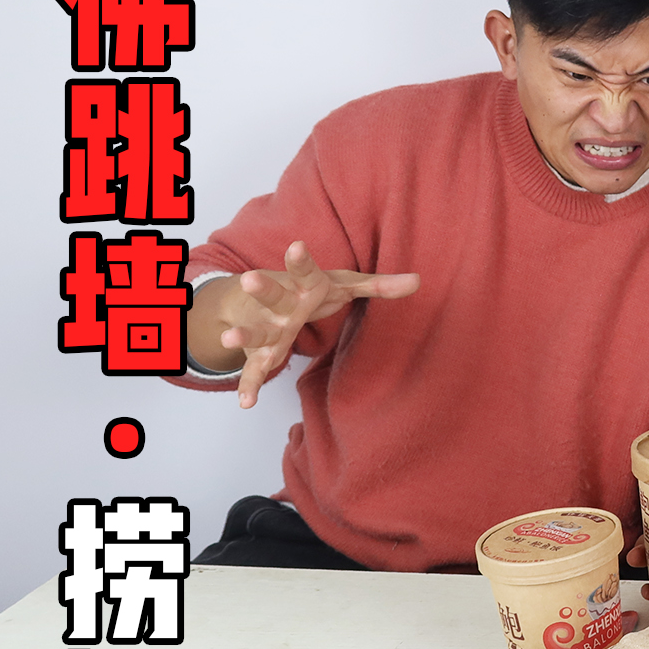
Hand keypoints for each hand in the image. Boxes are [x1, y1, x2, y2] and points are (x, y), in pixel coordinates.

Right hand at [192, 241, 418, 408]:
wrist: (253, 298)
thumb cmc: (310, 290)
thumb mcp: (343, 285)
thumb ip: (378, 285)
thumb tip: (419, 281)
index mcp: (303, 285)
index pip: (303, 271)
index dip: (300, 260)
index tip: (297, 245)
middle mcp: (281, 305)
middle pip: (272, 297)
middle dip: (262, 289)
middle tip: (250, 278)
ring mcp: (267, 329)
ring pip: (257, 332)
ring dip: (243, 335)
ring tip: (229, 338)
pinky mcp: (259, 353)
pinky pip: (254, 370)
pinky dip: (249, 385)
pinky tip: (246, 403)